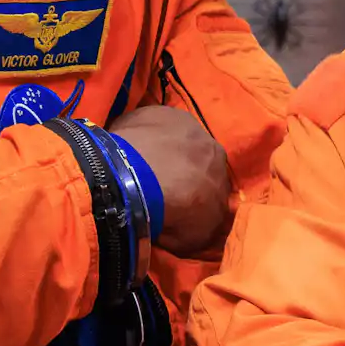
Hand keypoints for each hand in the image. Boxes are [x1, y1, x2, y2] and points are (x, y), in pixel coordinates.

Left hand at [110, 104, 233, 255]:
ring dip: (158, 149)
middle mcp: (205, 138)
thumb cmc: (176, 212)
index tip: (179, 201)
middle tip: (156, 185)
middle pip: (193, 153)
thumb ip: (205, 223)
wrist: (142, 182)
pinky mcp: (148, 111)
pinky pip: (144, 125)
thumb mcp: (200, 234)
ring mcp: (177, 120)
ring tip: (137, 167)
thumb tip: (197, 221)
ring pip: (169, 136)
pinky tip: (123, 151)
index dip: (195, 189)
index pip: (212, 177)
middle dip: (179, 166)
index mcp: (221, 166)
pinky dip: (137, 136)